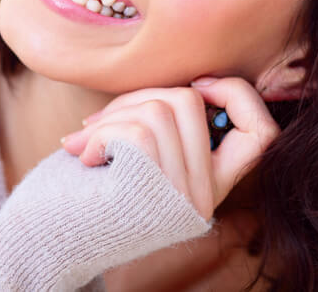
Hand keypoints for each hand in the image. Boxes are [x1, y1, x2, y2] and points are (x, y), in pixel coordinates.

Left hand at [60, 76, 279, 218]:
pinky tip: (86, 155)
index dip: (237, 95)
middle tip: (104, 121)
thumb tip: (191, 81)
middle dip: (138, 95)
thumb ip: (166, 122)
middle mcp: (205, 196)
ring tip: (88, 140)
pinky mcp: (155, 197)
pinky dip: (102, 133)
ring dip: (113, 115)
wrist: (54, 236)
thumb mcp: (143, 154)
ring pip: (159, 110)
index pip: (263, 133)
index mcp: (211, 183)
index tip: (196, 87)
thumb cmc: (92, 185)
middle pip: (190, 101)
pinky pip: (138, 133)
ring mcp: (182, 199)